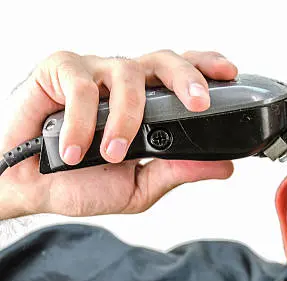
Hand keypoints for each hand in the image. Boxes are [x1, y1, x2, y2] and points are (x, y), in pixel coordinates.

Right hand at [0, 50, 237, 218]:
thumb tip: (223, 166)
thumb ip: (178, 171)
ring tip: (115, 153)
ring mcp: (93, 73)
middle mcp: (124, 83)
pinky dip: (83, 122)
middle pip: (163, 59)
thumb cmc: (81, 182)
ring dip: (128, 117)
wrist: (30, 189)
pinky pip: (81, 86)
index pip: (181, 75)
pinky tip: (77, 150)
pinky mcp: (58, 72)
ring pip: (126, 72)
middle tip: (198, 103)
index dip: (206, 68)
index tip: (230, 74)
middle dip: (186, 77)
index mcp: (147, 102)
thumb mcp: (139, 185)